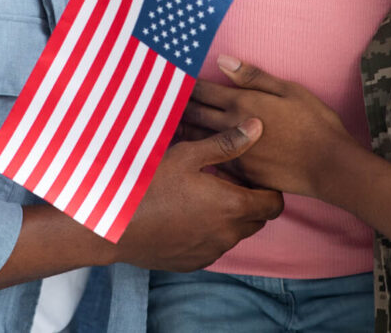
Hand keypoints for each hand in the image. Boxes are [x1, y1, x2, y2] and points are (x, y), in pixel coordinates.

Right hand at [113, 120, 283, 271]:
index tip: (252, 176)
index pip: (274, 204)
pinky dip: (211, 232)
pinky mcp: (194, 263)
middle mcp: (228, 234)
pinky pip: (214, 247)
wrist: (116, 225)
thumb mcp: (189, 155)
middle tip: (230, 182)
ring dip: (230, 218)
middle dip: (252, 202)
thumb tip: (257, 127)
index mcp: (232, 206)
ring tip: (207, 196)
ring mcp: (211, 252)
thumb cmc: (152, 184)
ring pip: (236, 234)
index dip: (269, 189)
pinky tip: (189, 215)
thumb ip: (227, 143)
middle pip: (258, 220)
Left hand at [184, 57, 354, 198]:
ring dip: (181, 129)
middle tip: (160, 99)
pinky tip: (192, 152)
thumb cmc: (313, 121)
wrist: (328, 165)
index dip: (185, 83)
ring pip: (197, 139)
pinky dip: (198, 152)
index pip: (203, 90)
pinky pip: (212, 160)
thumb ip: (252, 76)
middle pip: (194, 114)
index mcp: (242, 103)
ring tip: (167, 123)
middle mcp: (232, 128)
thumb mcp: (287, 89)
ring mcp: (235, 153)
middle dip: (176, 105)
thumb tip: (223, 60)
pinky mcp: (241, 173)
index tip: (172, 77)